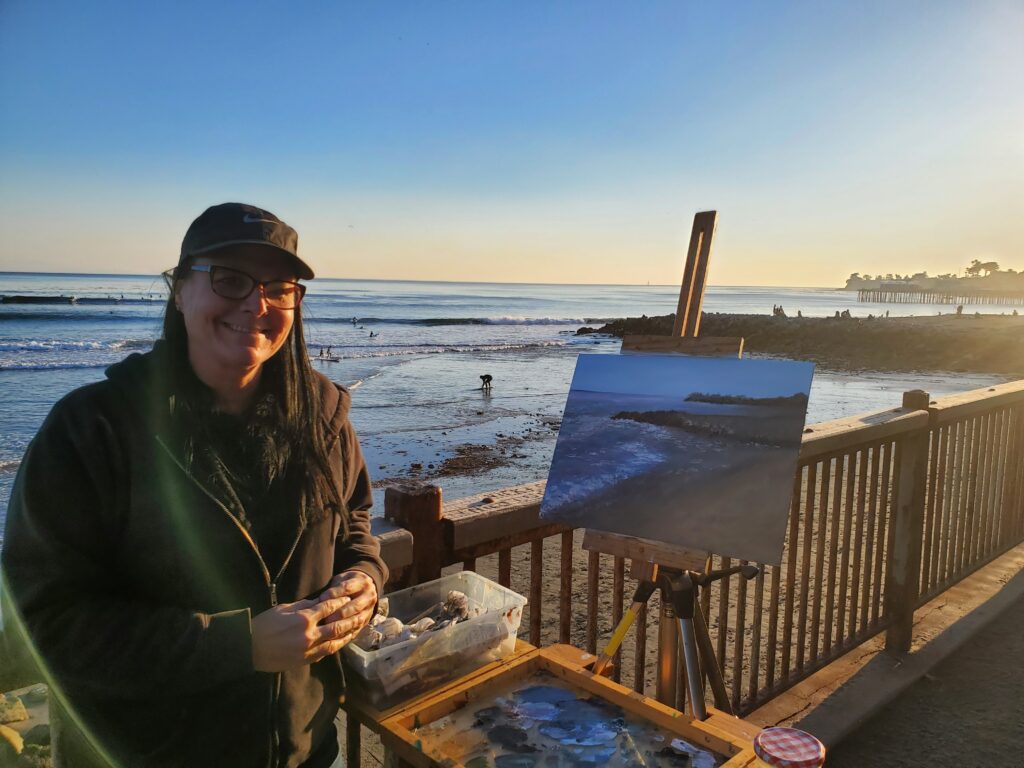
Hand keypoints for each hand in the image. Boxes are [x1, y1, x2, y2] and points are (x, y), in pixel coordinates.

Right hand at [251, 592, 367, 672]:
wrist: (248, 648)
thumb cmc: (263, 625)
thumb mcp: (283, 609)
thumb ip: (304, 605)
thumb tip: (319, 602)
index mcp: (303, 618)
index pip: (328, 608)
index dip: (339, 602)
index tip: (347, 598)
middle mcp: (308, 634)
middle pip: (336, 626)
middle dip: (350, 620)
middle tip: (359, 614)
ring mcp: (307, 650)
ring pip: (333, 643)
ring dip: (346, 636)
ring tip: (356, 630)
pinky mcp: (303, 661)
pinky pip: (323, 654)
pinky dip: (333, 647)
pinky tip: (340, 643)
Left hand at [316, 570, 377, 642]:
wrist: (365, 589)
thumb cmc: (347, 583)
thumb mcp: (342, 579)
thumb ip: (334, 587)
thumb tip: (320, 600)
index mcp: (363, 583)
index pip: (347, 588)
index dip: (334, 594)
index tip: (321, 599)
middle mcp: (369, 597)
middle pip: (354, 606)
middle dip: (339, 613)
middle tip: (324, 618)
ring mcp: (369, 610)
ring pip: (357, 620)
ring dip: (342, 626)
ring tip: (327, 630)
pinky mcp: (366, 622)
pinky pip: (356, 630)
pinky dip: (345, 635)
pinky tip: (333, 638)